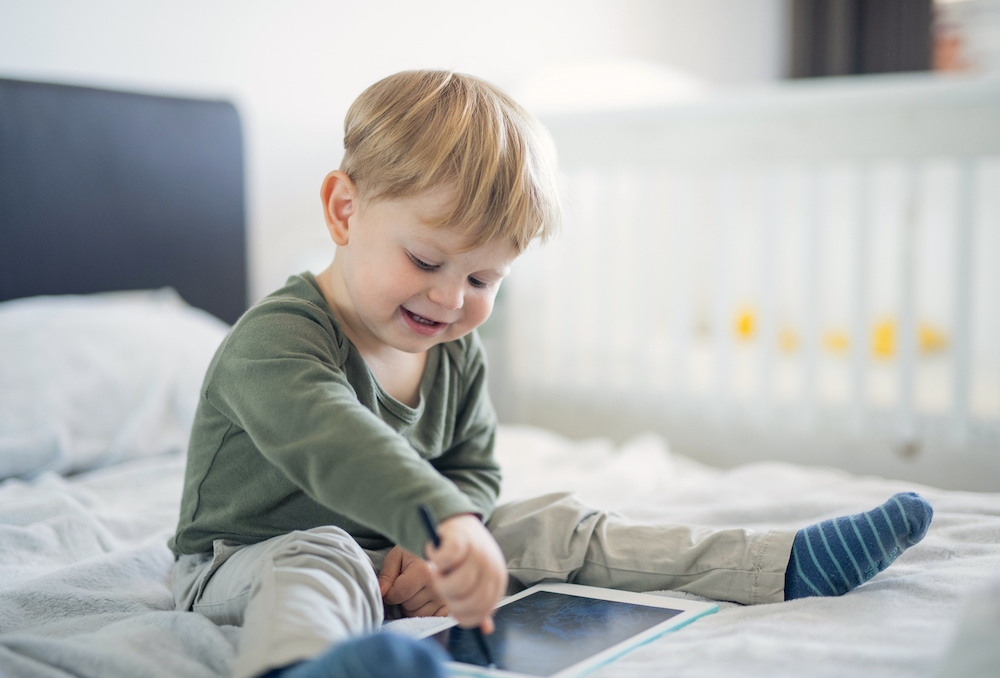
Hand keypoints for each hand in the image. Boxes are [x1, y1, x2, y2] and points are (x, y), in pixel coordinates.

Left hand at [378, 545, 448, 617]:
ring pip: (419, 615)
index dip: (389, 593)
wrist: (437, 550)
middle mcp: (437, 586)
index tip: (391, 585)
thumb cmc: (413, 553)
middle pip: (409, 606)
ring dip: (412, 607)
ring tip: (415, 592)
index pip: (398, 594)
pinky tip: (423, 602)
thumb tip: (381, 593)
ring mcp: (445, 597)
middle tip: (406, 585)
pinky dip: (424, 613)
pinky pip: (431, 618)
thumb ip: (386, 575)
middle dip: (402, 599)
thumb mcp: (396, 556)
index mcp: (424, 571)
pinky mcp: (449, 605)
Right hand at [426, 513, 507, 633]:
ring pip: (457, 584)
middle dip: (449, 599)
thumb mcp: (479, 579)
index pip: (480, 611)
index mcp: (497, 580)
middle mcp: (492, 567)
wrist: (460, 521)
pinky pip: (446, 560)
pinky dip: (436, 560)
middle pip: (469, 601)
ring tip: (438, 572)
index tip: (451, 608)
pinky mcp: (462, 539)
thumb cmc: (467, 555)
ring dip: (440, 582)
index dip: (461, 615)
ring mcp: (478, 553)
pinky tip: (436, 555)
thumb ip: (481, 602)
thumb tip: (486, 629)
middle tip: (442, 587)